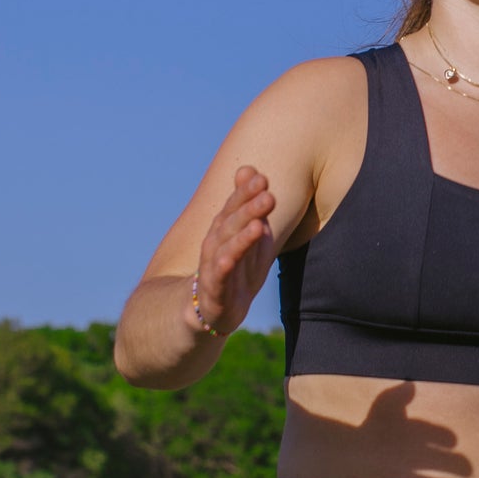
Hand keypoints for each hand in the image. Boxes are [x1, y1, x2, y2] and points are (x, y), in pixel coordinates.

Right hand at [193, 166, 277, 337]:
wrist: (211, 308)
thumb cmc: (237, 267)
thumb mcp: (249, 234)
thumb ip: (252, 205)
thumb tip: (250, 168)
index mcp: (226, 228)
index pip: (235, 206)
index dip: (247, 192)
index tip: (262, 178)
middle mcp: (216, 243)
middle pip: (232, 223)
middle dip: (248, 208)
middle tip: (267, 194)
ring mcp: (213, 266)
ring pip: (226, 249)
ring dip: (241, 237)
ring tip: (258, 225)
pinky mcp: (214, 291)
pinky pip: (217, 278)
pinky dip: (222, 268)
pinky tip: (229, 260)